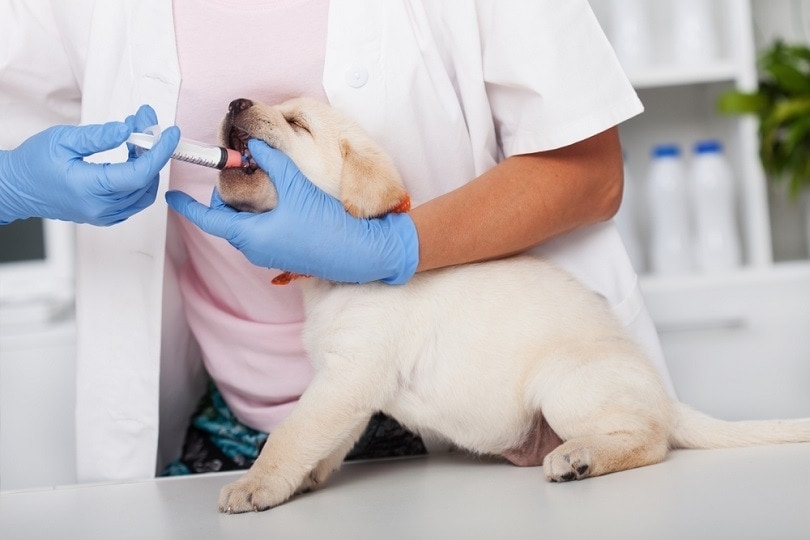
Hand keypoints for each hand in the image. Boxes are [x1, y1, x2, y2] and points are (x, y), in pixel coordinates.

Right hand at [0, 105, 179, 224]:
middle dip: (152, 150)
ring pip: (144, 191)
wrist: (16, 188)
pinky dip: (140, 178)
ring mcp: (104, 216)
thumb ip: (99, 137)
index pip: (139, 173)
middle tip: (145, 124)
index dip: (159, 151)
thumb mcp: (63, 140)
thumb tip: (128, 129)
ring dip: (147, 163)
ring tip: (136, 138)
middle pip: (145, 180)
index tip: (170, 133)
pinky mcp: (105, 217)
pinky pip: (135, 200)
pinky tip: (132, 157)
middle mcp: (101, 208)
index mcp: (90, 188)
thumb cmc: (33, 163)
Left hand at [165, 139, 418, 284]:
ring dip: (246, 207)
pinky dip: (260, 216)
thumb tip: (255, 143)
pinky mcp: (284, 257)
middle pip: (226, 220)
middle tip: (241, 172)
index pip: (208, 218)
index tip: (171, 197)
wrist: (362, 254)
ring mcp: (269, 256)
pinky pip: (260, 234)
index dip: (187, 206)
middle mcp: (255, 250)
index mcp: (250, 235)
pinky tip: (282, 202)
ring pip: (244, 227)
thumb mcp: (297, 188)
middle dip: (227, 197)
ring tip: (265, 184)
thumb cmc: (328, 227)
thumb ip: (273, 161)